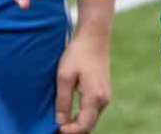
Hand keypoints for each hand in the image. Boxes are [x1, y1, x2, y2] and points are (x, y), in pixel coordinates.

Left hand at [56, 0, 113, 132]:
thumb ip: (63, 101)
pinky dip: (82, 117)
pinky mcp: (103, 91)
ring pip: (91, 119)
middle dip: (73, 131)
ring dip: (77, 124)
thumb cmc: (78, 53)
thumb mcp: (64, 77)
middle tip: (56, 130)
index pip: (83, 126)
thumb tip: (60, 122)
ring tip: (60, 124)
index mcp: (94, 97)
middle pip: (88, 126)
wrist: (94, 36)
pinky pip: (93, 111)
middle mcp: (103, 100)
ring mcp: (105, 96)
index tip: (55, 130)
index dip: (69, 132)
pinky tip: (70, 114)